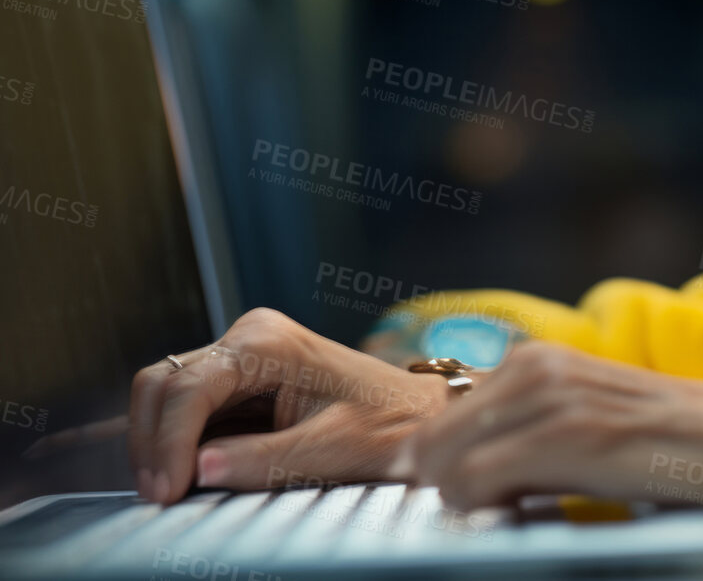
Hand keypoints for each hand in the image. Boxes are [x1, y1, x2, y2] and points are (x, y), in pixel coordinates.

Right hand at [128, 307, 449, 503]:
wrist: (419, 414)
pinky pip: (187, 410)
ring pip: (165, 395)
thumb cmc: (388, 424)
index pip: (188, 388)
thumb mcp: (331, 448)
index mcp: (267, 341)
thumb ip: (263, 459)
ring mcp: (240, 357)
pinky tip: (186, 476)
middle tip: (160, 497)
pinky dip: (175, 442)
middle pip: (162, 383)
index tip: (167, 491)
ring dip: (157, 443)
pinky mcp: (238, 382)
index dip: (166, 442)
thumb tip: (198, 468)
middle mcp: (247, 337)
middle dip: (151, 442)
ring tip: (170, 492)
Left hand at [401, 341, 702, 522]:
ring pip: (442, 459)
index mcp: (537, 360)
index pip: (436, 418)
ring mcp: (554, 396)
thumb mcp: (591, 422)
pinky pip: (476, 479)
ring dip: (462, 499)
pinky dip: (480, 507)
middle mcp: (538, 366)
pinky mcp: (574, 434)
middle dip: (443, 485)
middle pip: (428, 440)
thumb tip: (454, 473)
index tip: (464, 497)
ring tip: (515, 509)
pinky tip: (522, 511)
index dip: (438, 467)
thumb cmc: (677, 447)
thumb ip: (528, 432)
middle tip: (492, 509)